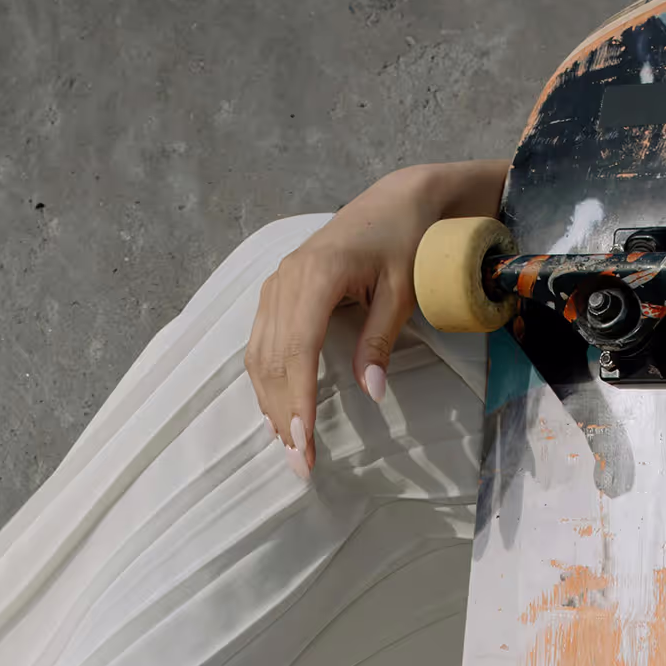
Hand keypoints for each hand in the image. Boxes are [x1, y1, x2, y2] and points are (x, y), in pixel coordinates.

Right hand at [244, 159, 506, 472]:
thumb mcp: (402, 291)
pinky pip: (260, 343)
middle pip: (275, 360)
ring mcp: (276, 284)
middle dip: (284, 415)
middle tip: (299, 463)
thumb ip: (380, 339)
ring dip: (271, 404)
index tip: (304, 442)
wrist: (396, 202)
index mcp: (318, 274)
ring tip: (287, 446)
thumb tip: (371, 391)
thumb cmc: (405, 242)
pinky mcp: (276, 291)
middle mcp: (287, 279)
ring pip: (261, 355)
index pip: (299, 350)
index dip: (299, 400)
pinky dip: (266, 381)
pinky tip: (277, 411)